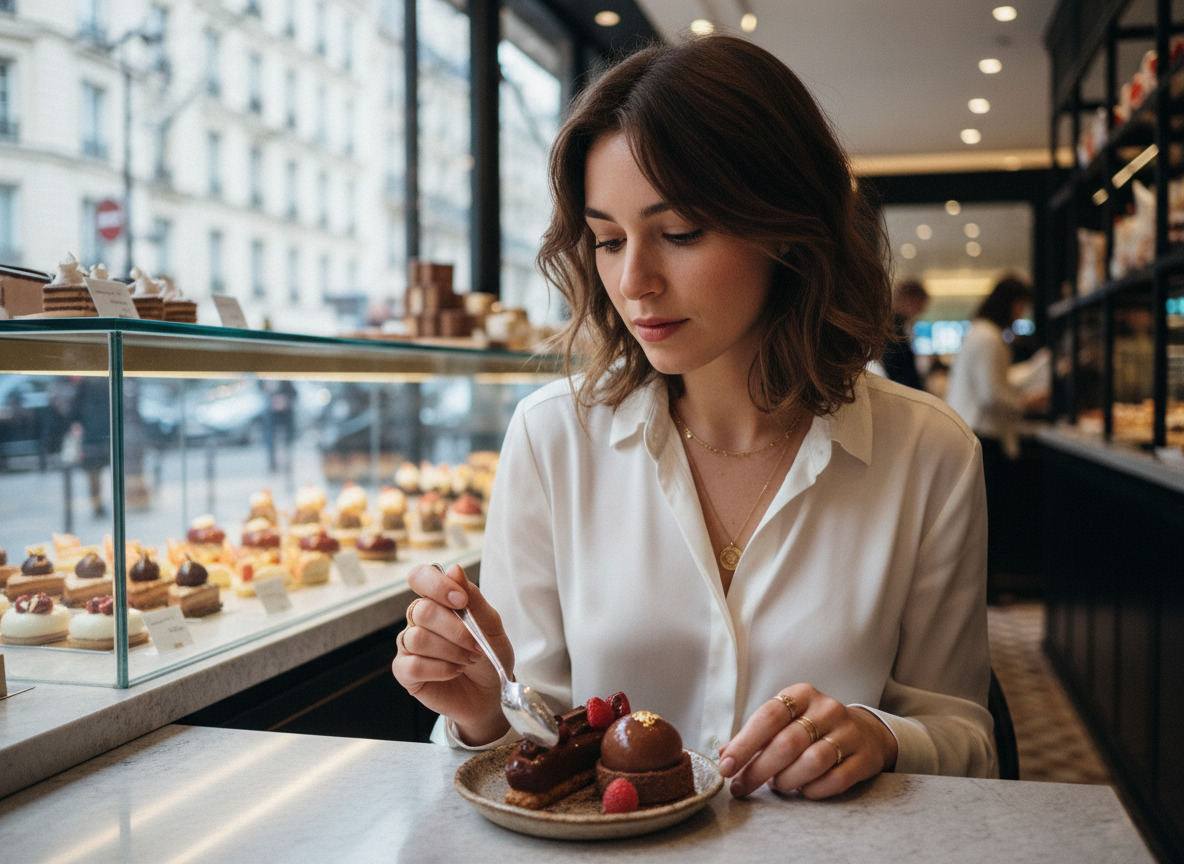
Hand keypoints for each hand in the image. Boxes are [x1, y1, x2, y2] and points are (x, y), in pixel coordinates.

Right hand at [391, 563, 512, 744]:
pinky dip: (440, 669)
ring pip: (417, 638)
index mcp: (437, 601)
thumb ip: (473, 598)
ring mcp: (408, 646)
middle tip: (476, 646)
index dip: (436, 585)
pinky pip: (413, 665)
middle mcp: (418, 620)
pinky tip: (454, 671)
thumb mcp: (491, 625)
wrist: (491, 694)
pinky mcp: (405, 672)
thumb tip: (454, 570)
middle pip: (423, 611)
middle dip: (455, 630)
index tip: (461, 601)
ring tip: (468, 660)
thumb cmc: (490, 656)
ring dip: (451, 651)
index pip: (420, 577)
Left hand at [717, 684, 897, 798]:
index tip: (726, 766)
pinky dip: (813, 790)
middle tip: (741, 787)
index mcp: (801, 695)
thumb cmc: (812, 729)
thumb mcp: (784, 722)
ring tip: (776, 785)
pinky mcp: (864, 758)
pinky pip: (835, 779)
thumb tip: (722, 753)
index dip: (744, 743)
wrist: (865, 733)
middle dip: (758, 770)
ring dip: (786, 780)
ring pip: (812, 762)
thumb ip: (754, 737)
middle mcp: (827, 709)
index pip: (768, 716)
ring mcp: (849, 733)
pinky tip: (802, 791)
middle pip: (787, 743)